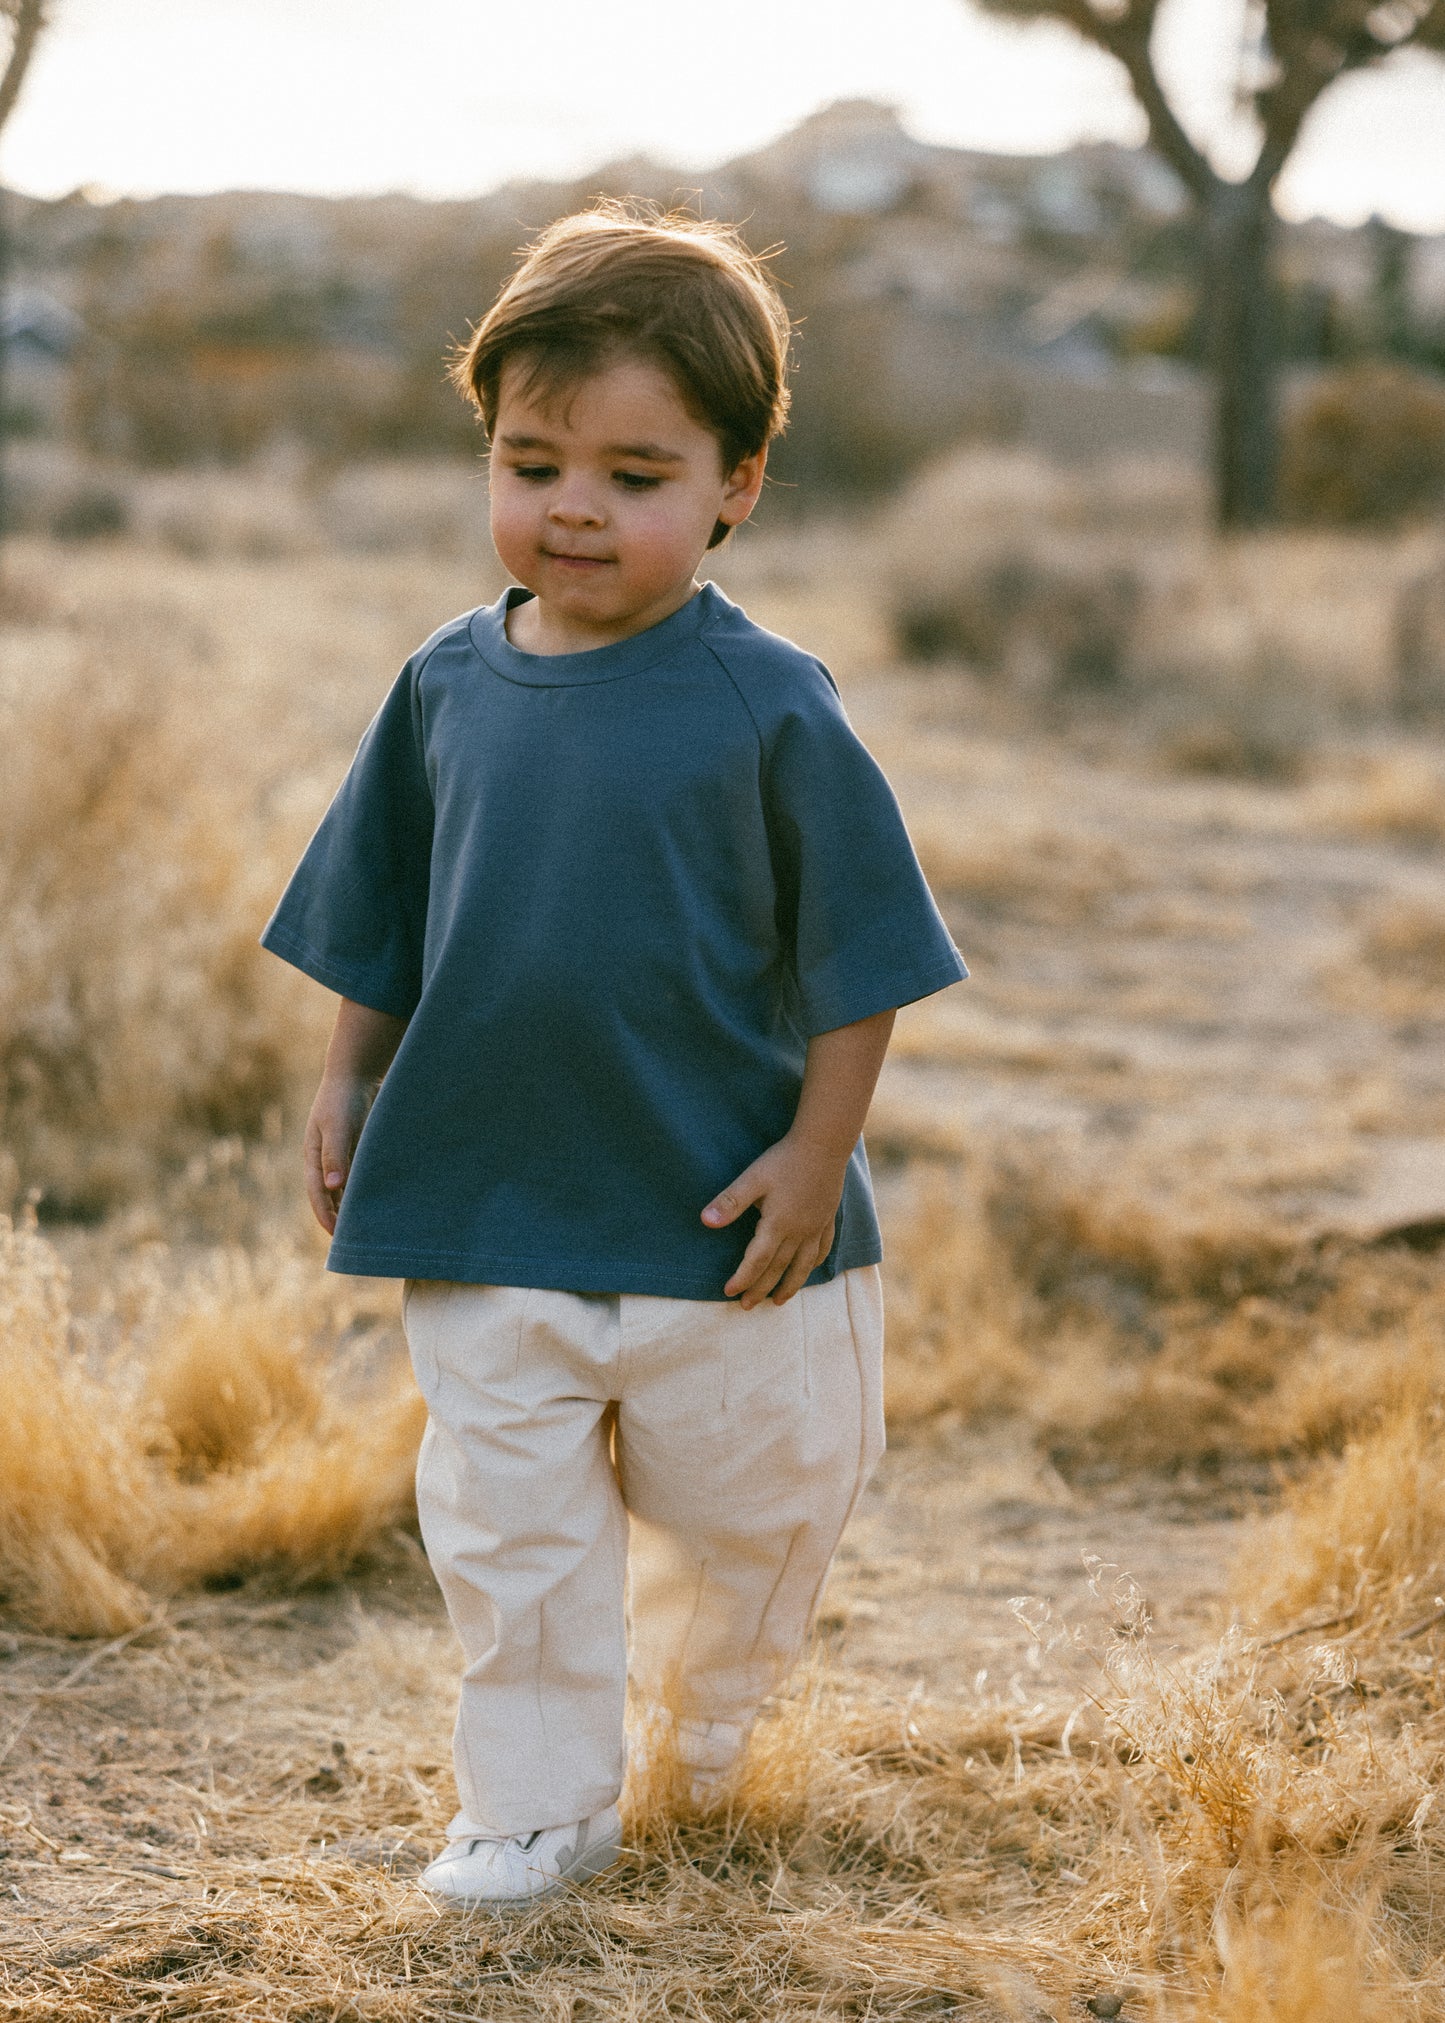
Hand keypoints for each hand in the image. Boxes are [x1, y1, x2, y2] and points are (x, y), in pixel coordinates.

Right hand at [303, 1075, 374, 1234]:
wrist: (357, 1073)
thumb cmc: (343, 1098)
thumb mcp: (337, 1125)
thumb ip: (335, 1155)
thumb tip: (332, 1187)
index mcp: (313, 1156)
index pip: (317, 1194)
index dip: (326, 1215)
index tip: (337, 1235)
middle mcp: (326, 1160)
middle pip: (332, 1195)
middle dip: (340, 1217)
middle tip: (354, 1242)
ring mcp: (343, 1155)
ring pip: (348, 1188)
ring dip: (355, 1205)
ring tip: (370, 1228)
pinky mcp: (359, 1149)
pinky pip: (362, 1175)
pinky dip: (368, 1189)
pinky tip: (382, 1201)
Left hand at [701, 1133, 846, 1306]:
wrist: (824, 1144)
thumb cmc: (785, 1160)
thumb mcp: (752, 1178)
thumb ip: (730, 1202)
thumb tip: (705, 1222)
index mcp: (777, 1225)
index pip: (757, 1261)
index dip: (742, 1279)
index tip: (728, 1293)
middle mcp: (798, 1232)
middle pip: (778, 1269)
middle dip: (761, 1289)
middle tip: (747, 1306)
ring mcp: (816, 1227)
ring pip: (802, 1266)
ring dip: (790, 1286)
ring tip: (779, 1302)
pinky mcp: (827, 1218)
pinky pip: (821, 1249)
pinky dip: (813, 1264)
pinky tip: (809, 1268)